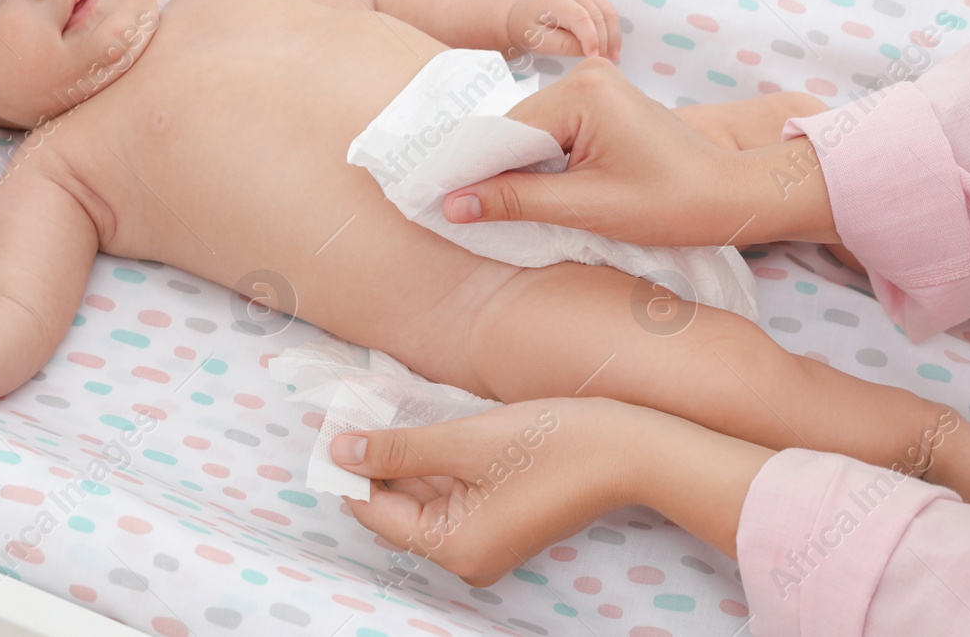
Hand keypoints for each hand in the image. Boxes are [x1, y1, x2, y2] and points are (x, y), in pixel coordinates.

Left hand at [331, 397, 772, 585]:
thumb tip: (340, 452)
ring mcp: (489, 541)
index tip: (335, 423)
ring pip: (426, 501)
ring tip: (388, 414)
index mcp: (453, 548)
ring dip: (407, 462)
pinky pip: (455, 496)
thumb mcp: (467, 441)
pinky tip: (429, 431)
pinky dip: (438, 467)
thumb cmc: (554, 443)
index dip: (352, 467)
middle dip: (378, 464)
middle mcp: (468, 557)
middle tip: (357, 412)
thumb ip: (401, 449)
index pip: (375, 511)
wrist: (634, 448)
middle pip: (399, 511)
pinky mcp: (506, 520)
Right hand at [441, 58, 841, 245]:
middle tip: (455, 213)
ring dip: (517, 171)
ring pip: (533, 135)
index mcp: (582, 91)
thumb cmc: (672, 202)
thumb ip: (516, 201)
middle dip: (493, 171)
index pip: (505, 132)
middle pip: (516, 130)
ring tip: (489, 210)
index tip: (436, 204)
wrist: (731, 198)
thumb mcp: (586, 207)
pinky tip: (528, 195)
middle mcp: (586, 77)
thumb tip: (452, 205)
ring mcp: (596, 88)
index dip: (472, 171)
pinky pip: (555, 135)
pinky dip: (541, 165)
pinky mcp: (604, 106)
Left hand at [506, 0, 620, 61]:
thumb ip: (562, 45)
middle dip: (604, 41)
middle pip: (597, 15)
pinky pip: (608, 12)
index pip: (580, 18)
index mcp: (555, 0)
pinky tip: (612, 47)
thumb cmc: (528, 28)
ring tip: (613, 57)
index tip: (594, 58)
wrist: (522, 15)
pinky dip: (613, 30)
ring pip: (607, 12)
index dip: (591, 38)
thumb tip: (588, 50)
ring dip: (613, 36)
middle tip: (605, 62)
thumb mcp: (538, 40)